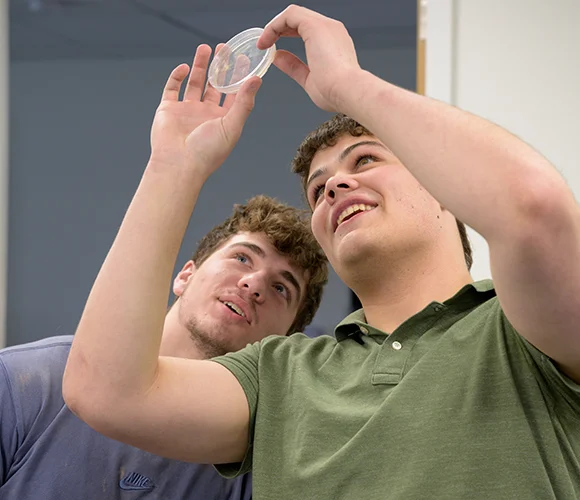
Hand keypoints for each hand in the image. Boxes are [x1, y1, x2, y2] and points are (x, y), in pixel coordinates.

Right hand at [149, 44, 261, 180]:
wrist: (178, 165)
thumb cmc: (207, 152)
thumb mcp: (232, 126)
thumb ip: (244, 102)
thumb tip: (256, 79)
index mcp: (223, 120)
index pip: (233, 94)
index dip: (238, 77)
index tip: (243, 59)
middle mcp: (205, 114)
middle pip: (214, 84)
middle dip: (219, 66)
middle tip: (224, 48)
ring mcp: (186, 111)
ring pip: (194, 82)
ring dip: (199, 65)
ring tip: (205, 48)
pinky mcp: (168, 110)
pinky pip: (172, 88)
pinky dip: (177, 76)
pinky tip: (184, 67)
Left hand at [258, 5, 360, 111]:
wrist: (347, 91)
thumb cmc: (335, 92)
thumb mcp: (309, 79)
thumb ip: (294, 66)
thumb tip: (278, 58)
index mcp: (333, 43)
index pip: (306, 30)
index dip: (287, 35)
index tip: (274, 50)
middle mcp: (331, 30)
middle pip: (300, 19)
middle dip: (279, 29)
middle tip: (265, 44)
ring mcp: (324, 25)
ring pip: (294, 14)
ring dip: (275, 26)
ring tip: (263, 42)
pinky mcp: (315, 25)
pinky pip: (290, 15)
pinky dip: (275, 25)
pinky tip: (267, 40)